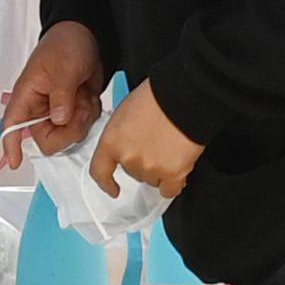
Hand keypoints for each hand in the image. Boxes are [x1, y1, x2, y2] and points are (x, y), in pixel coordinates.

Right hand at [4, 18, 109, 157]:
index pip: (12, 125)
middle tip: (78, 109)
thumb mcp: (63, 68)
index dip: (10, 145)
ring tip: (83, 96)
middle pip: (47, 140)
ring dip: (82, 118)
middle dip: (67, 130)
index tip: (15, 162)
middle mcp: (39, 109)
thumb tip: (59, 119)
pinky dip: (90, 113)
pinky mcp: (73, 112)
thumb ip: (61, 95)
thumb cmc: (65, 44)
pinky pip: (83, 126)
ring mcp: (57, 112)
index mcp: (27, 96)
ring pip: (68, 135)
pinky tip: (89, 97)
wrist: (87, 36)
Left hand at [89, 85, 199, 203]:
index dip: (106, 182)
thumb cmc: (158, 95)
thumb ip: (123, 135)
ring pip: (153, 180)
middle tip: (157, 144)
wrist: (184, 96)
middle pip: (133, 172)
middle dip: (144, 162)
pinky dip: (174, 182)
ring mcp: (150, 168)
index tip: (112, 188)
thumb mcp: (126, 111)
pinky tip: (178, 169)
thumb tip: (131, 143)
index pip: (99, 170)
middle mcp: (128, 158)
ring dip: (160, 169)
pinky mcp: (172, 174)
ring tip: (172, 147)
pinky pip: (169, 189)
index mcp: (112, 141)